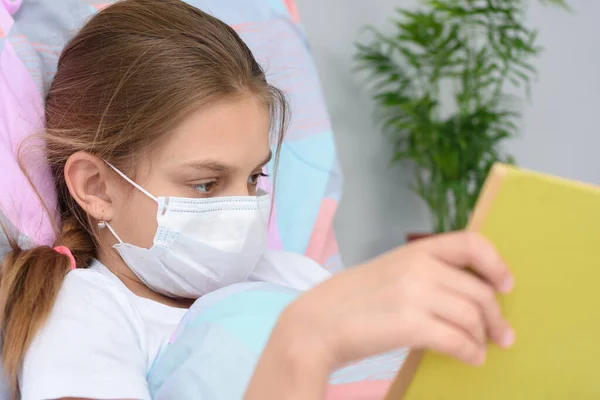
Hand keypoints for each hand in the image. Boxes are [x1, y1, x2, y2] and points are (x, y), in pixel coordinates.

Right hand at [283, 231, 513, 367]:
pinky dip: (470, 353)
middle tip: (503, 334)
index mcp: (414, 251)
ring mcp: (415, 295)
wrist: (316, 324)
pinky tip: (471, 359)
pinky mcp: (411, 325)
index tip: (506, 284)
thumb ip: (424, 275)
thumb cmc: (350, 301)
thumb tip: (464, 296)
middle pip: (479, 290)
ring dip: (483, 338)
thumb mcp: (389, 273)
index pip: (471, 243)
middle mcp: (418, 267)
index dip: (496, 264)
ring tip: (482, 349)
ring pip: (472, 316)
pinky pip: (458, 340)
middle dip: (496, 317)